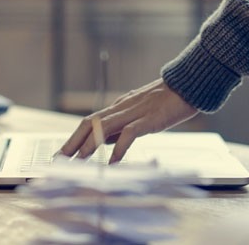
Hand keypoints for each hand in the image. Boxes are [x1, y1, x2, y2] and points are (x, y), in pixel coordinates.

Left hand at [57, 78, 197, 162]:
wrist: (188, 86)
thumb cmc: (167, 101)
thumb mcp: (140, 113)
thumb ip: (122, 125)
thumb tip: (104, 141)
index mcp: (118, 107)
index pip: (90, 121)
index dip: (75, 137)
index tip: (63, 152)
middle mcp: (121, 108)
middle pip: (90, 122)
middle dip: (74, 141)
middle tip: (60, 158)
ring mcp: (134, 112)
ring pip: (104, 126)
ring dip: (89, 144)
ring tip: (79, 161)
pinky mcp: (149, 118)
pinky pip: (129, 133)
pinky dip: (119, 148)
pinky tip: (113, 161)